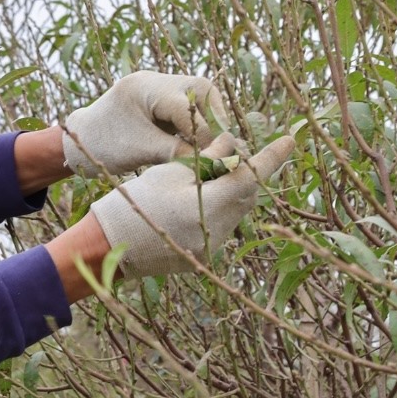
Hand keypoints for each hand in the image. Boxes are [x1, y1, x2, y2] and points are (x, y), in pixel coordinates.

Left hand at [62, 71, 223, 176]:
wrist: (81, 141)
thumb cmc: (104, 146)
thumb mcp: (140, 150)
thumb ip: (177, 152)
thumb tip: (215, 158)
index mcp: (143, 88)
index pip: (186, 106)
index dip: (204, 132)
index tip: (214, 156)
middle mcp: (154, 81)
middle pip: (202, 90)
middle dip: (215, 119)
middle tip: (222, 146)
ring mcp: (160, 88)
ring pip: (201, 96)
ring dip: (210, 121)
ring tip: (212, 147)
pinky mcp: (163, 99)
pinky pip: (191, 106)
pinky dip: (199, 123)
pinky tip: (201, 145)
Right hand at [89, 134, 294, 278]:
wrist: (107, 245)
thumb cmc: (135, 202)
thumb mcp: (170, 173)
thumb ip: (206, 159)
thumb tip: (231, 143)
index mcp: (210, 208)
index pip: (250, 177)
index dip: (271, 157)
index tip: (289, 140)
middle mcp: (218, 232)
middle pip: (246, 196)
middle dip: (245, 174)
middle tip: (236, 153)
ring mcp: (211, 249)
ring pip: (235, 213)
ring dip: (230, 192)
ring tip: (209, 176)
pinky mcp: (202, 258)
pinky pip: (220, 228)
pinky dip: (216, 210)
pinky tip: (197, 199)